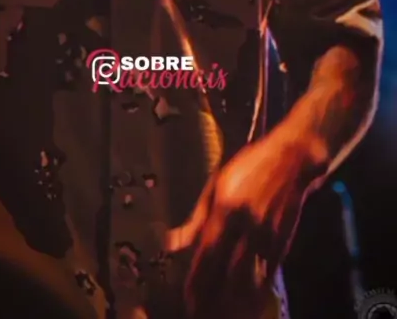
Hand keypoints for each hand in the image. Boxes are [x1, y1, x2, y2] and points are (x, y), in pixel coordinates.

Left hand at [167, 135, 313, 318]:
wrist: (291, 160)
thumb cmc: (249, 168)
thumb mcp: (217, 184)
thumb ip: (197, 217)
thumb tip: (174, 243)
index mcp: (227, 208)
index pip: (208, 253)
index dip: (198, 279)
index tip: (188, 298)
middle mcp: (247, 225)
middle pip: (228, 271)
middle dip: (213, 297)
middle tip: (199, 312)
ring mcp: (267, 235)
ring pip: (249, 278)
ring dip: (234, 301)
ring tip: (221, 314)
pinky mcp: (283, 242)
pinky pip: (268, 274)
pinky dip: (256, 292)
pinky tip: (247, 304)